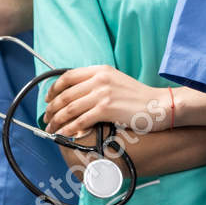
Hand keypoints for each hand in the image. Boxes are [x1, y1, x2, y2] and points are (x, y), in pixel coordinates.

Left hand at [43, 65, 163, 138]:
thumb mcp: (116, 81)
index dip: (54, 89)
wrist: (159, 105)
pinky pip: (80, 120)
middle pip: (65, 94)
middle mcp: (99, 79)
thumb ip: (97, 83)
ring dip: (57, 121)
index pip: (68, 76)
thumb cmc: (140, 97)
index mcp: (100, 70)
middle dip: (52, 108)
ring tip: (51, 129)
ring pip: (70, 108)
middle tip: (46, 119)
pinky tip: (64, 134)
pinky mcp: (106, 108)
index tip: (48, 99)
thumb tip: (76, 97)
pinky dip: (69, 128)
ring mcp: (103, 93)